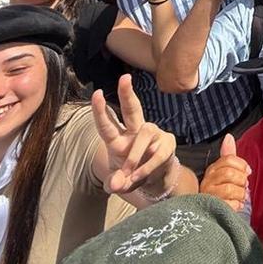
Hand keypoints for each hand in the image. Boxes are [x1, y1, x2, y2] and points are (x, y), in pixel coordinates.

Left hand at [91, 75, 178, 194]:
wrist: (156, 181)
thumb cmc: (133, 175)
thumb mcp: (121, 183)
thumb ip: (116, 183)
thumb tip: (116, 185)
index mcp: (118, 139)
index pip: (107, 124)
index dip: (100, 110)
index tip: (96, 93)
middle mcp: (134, 132)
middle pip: (131, 109)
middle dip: (126, 93)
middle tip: (124, 78)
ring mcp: (152, 135)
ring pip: (143, 134)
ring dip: (134, 156)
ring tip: (130, 175)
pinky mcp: (166, 143)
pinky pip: (157, 153)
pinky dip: (147, 167)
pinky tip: (141, 176)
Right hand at [201, 133, 250, 210]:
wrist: (214, 211)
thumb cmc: (223, 189)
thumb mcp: (226, 170)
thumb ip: (228, 155)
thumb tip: (229, 136)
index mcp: (212, 169)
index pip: (228, 159)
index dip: (242, 165)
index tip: (248, 172)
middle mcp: (207, 181)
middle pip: (229, 173)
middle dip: (241, 180)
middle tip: (244, 186)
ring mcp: (208, 195)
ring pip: (229, 189)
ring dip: (240, 194)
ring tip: (240, 197)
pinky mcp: (211, 209)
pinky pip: (228, 204)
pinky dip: (236, 205)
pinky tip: (235, 205)